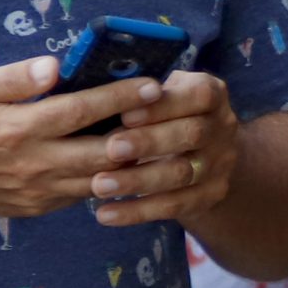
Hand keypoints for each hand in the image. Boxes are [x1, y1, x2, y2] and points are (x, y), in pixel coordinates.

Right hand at [0, 57, 163, 217]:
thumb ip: (11, 78)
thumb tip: (53, 67)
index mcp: (16, 129)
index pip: (82, 110)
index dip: (121, 98)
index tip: (152, 84)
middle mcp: (31, 164)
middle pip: (102, 151)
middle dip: (142, 133)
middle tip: (172, 115)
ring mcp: (35, 191)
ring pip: (99, 180)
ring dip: (133, 163)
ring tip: (162, 139)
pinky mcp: (35, 208)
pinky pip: (81, 195)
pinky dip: (108, 181)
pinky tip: (130, 162)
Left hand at [84, 71, 238, 227]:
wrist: (202, 152)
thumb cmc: (163, 113)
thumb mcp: (158, 92)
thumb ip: (130, 87)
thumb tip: (64, 73)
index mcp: (211, 93)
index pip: (198, 96)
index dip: (164, 106)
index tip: (126, 113)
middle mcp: (223, 126)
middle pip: (192, 134)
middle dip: (149, 142)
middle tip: (110, 150)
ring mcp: (221, 163)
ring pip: (181, 174)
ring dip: (138, 181)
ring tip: (99, 186)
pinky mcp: (211, 194)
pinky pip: (174, 206)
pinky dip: (138, 211)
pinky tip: (105, 214)